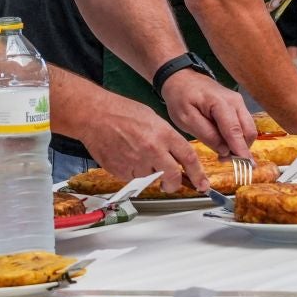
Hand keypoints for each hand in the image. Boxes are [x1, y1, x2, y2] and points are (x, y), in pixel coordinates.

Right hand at [76, 92, 217, 188]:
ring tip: (136, 155)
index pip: (189, 159)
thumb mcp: (152, 118)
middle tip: (171, 183)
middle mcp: (153, 150)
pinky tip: (125, 156)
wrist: (94, 116)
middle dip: (174, 184)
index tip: (202, 184)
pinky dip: (133, 172)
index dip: (198, 174)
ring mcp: (137, 162)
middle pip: (173, 177)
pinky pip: (133, 178)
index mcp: (163, 134)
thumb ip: (166, 139)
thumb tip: (175, 156)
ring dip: (149, 173)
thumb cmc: (120, 112)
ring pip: (151, 178)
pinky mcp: (122, 171)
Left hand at [160, 69, 255, 159]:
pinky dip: (238, 137)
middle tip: (224, 161)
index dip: (241, 150)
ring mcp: (239, 102)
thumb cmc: (180, 97)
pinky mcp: (238, 106)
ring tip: (222, 154)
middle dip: (241, 149)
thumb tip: (224, 150)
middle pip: (248, 131)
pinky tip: (224, 143)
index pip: (235, 131)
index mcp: (220, 103)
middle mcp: (235, 101)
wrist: (181, 78)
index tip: (247, 166)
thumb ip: (206, 134)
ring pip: (248, 129)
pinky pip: (244, 125)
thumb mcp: (186, 118)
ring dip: (240, 144)